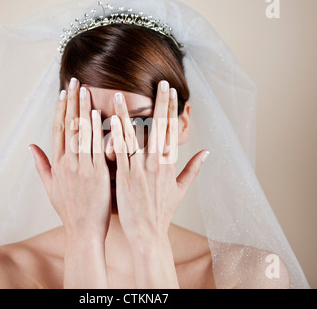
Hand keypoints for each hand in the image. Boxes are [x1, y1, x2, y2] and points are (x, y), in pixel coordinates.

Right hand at [29, 78, 110, 239]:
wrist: (83, 232)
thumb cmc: (69, 211)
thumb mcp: (50, 188)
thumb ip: (42, 165)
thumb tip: (31, 146)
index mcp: (58, 164)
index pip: (58, 130)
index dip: (60, 109)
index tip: (64, 92)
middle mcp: (67, 163)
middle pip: (68, 126)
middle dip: (72, 102)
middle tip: (75, 81)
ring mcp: (82, 168)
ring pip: (81, 133)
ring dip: (83, 109)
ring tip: (86, 90)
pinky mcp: (98, 174)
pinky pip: (97, 148)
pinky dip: (97, 130)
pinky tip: (99, 114)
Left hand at [111, 80, 208, 242]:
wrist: (148, 234)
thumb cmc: (162, 213)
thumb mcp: (181, 190)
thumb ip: (193, 169)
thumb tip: (207, 152)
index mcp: (170, 164)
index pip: (171, 130)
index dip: (171, 109)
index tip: (171, 91)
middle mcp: (157, 163)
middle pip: (159, 128)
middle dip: (160, 103)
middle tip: (160, 82)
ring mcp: (141, 169)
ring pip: (135, 136)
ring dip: (126, 113)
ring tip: (120, 94)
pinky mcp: (125, 176)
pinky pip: (119, 151)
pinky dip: (114, 135)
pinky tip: (109, 121)